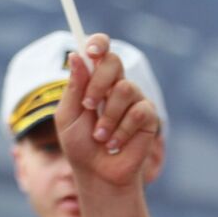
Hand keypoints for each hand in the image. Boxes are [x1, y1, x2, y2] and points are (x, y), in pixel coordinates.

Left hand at [55, 33, 160, 186]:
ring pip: (125, 89)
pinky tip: (116, 144)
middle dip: (98, 82)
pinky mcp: (149, 119)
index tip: (91, 51)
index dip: (98, 44)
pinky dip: (123, 129)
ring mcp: (135, 101)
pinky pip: (139, 112)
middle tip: (88, 105)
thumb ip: (74, 86)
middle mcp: (116, 86)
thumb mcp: (68, 114)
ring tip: (101, 136)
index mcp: (95, 81)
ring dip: (109, 115)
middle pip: (114, 62)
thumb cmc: (80, 146)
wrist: (99, 173)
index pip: (100, 51)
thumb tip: (77, 56)